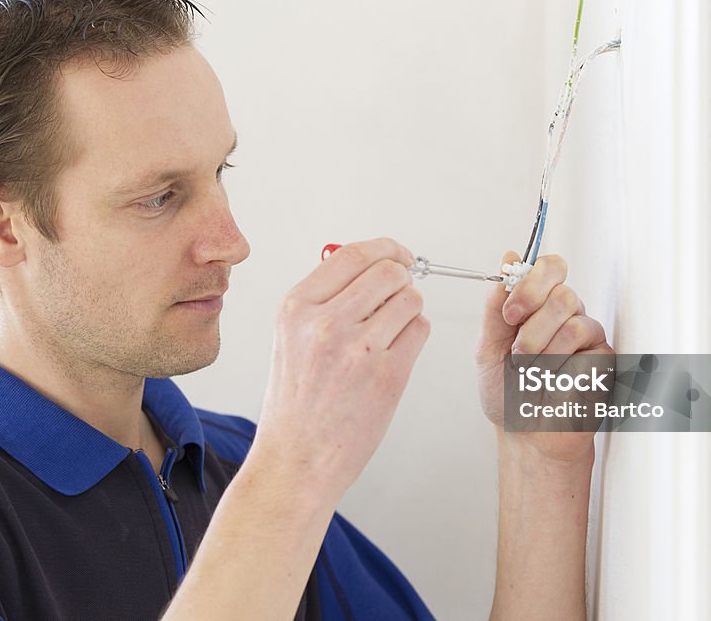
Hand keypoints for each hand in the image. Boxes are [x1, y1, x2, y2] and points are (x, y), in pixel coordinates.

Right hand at [252, 238, 429, 503]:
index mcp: (296, 307)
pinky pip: (420, 331)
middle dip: (402, 280)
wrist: (295, 460)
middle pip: (389, 272)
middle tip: (399, 295)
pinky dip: (415, 335)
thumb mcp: (290, 338)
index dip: (385, 249)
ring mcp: (358, 349)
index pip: (353, 254)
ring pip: (411, 300)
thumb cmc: (294, 404)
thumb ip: (324, 299)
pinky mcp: (387, 375)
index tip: (398, 255)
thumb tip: (368, 266)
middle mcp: (325, 322)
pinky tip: (396, 353)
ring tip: (392, 332)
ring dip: (410, 310)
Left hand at [475, 251, 612, 463]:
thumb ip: (495, 305)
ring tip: (533, 376)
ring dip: (543, 354)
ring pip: (573, 323)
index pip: (550, 268)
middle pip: (562, 293)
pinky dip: (561, 375)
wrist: (525, 436)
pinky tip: (554, 388)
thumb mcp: (488, 346)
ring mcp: (588, 337)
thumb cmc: (508, 395)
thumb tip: (508, 259)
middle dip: (532, 326)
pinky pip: (586, 355)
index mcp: (539, 306)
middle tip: (519, 350)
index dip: (531, 284)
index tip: (510, 312)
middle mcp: (567, 316)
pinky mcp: (604, 363)